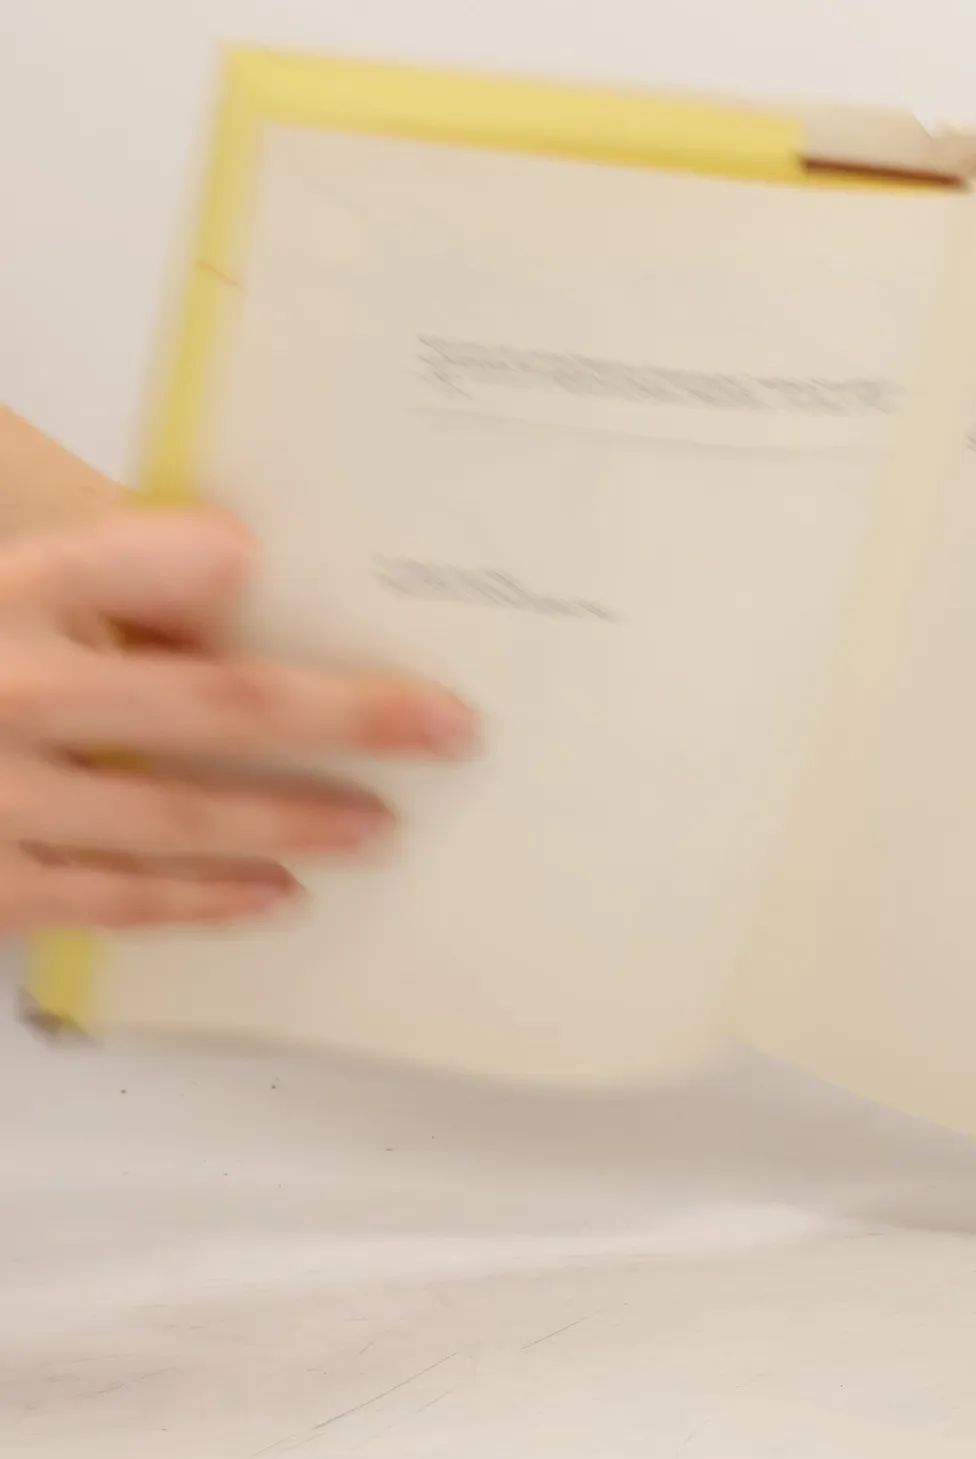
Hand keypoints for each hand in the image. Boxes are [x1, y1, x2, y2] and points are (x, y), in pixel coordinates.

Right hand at [0, 511, 476, 933]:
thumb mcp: (9, 597)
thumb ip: (110, 569)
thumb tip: (236, 558)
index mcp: (5, 600)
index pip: (118, 559)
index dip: (206, 562)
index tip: (298, 564)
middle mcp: (4, 693)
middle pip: (207, 701)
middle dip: (342, 716)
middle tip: (448, 728)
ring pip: (174, 812)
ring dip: (292, 817)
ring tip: (382, 824)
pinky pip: (108, 898)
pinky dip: (200, 900)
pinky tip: (276, 893)